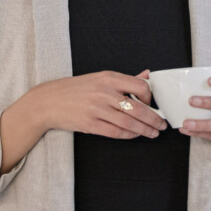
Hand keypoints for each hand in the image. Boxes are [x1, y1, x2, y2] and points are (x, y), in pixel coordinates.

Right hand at [29, 69, 166, 138]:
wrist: (48, 101)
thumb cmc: (76, 89)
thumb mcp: (100, 78)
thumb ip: (125, 79)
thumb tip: (147, 75)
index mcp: (109, 78)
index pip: (140, 86)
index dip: (150, 98)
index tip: (152, 104)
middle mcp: (104, 92)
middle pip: (138, 108)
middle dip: (154, 119)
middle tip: (161, 125)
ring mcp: (97, 109)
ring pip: (129, 123)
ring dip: (145, 130)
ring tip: (153, 133)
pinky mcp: (90, 124)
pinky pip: (116, 132)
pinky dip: (129, 135)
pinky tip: (135, 135)